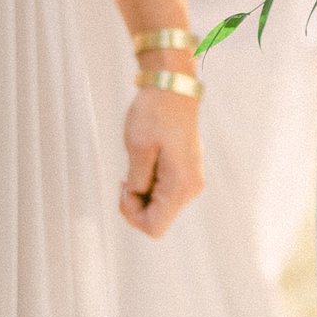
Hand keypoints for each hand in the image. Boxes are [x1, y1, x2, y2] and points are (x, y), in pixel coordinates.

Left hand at [120, 83, 203, 237]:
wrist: (172, 88)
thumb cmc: (154, 114)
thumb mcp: (138, 149)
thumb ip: (138, 182)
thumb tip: (137, 198)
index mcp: (181, 186)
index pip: (154, 228)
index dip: (132, 215)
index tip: (125, 187)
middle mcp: (191, 188)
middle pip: (157, 219)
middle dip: (135, 205)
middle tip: (125, 177)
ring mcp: (191, 181)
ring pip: (160, 207)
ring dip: (142, 194)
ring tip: (135, 167)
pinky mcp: (186, 172)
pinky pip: (165, 193)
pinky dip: (150, 185)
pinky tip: (145, 164)